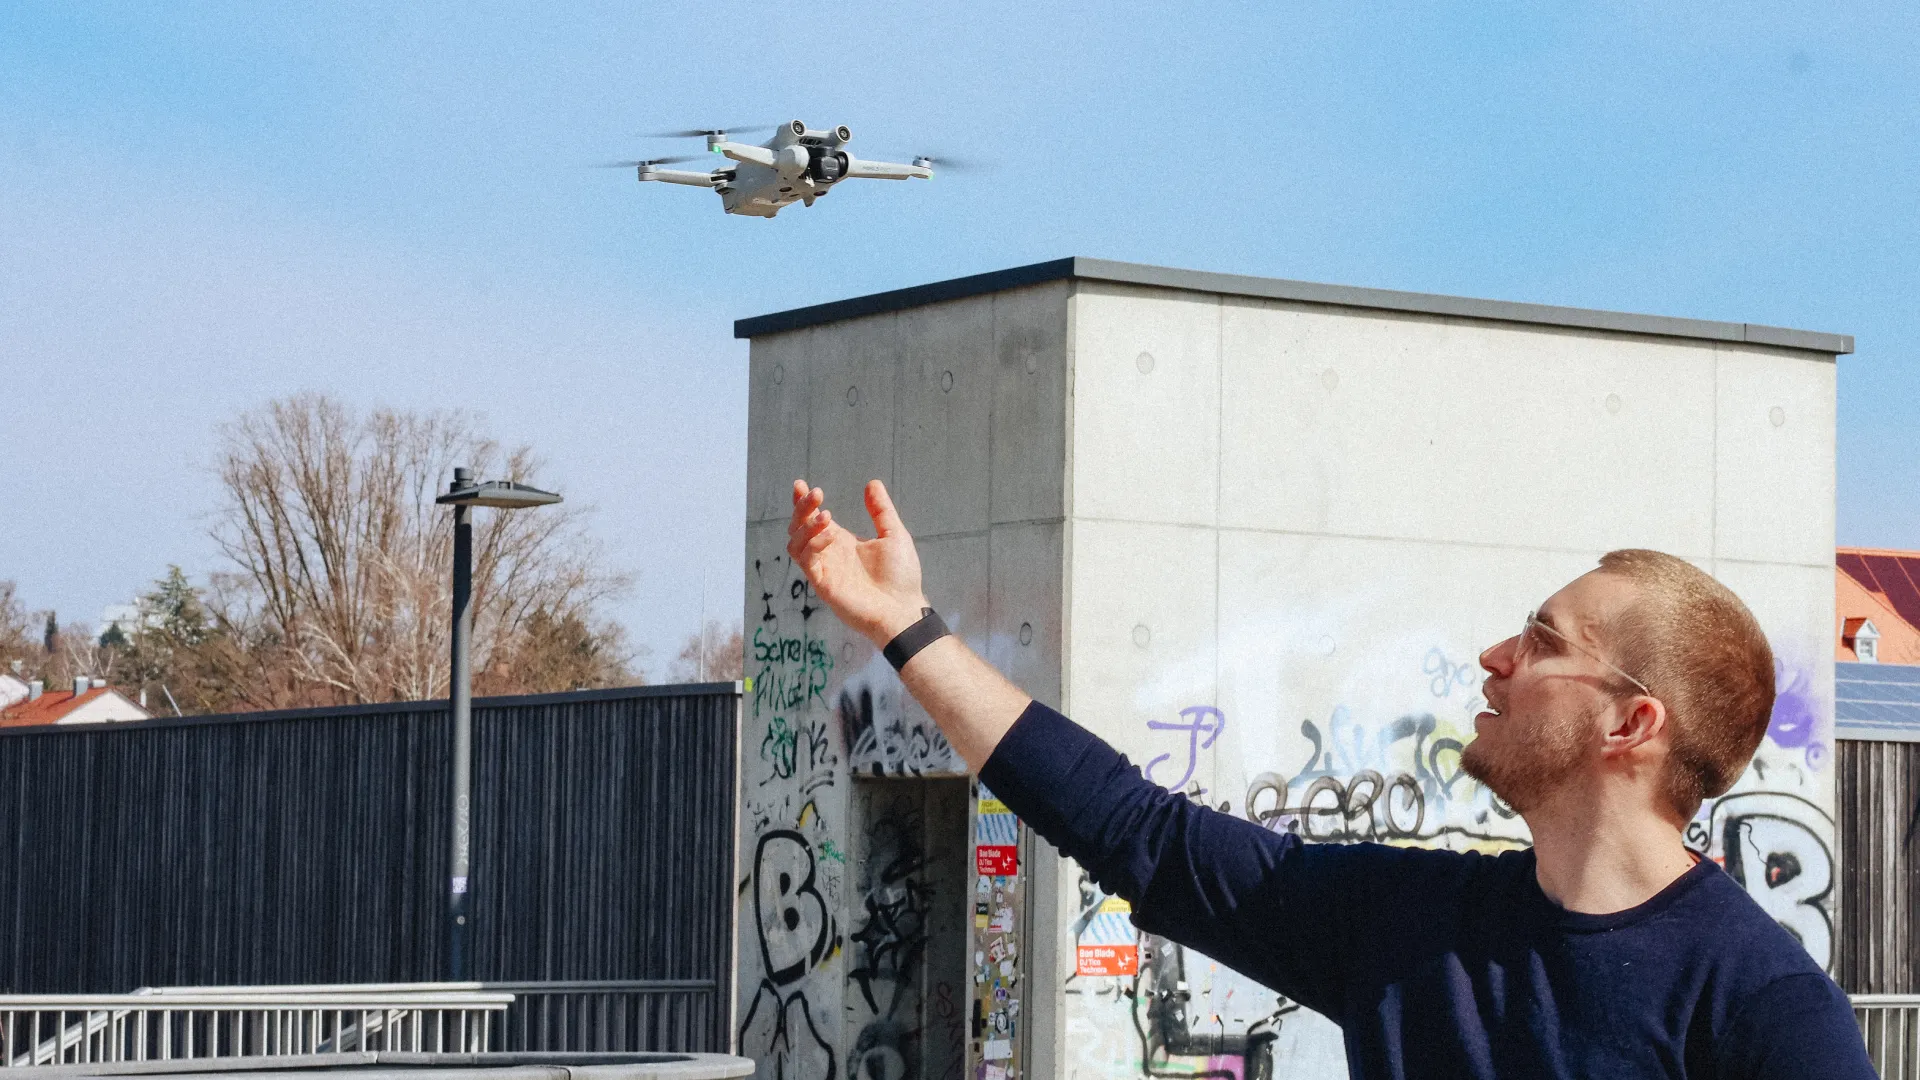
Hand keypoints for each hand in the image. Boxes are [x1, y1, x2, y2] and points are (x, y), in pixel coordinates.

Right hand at [786, 479, 930, 645]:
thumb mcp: (894, 535)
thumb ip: (881, 510)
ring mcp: (824, 570)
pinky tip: (831, 536)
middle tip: (816, 492)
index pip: (813, 520)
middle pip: (799, 528)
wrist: (903, 609)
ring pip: (795, 544)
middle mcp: (828, 554)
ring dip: (806, 526)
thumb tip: (872, 483)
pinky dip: (813, 544)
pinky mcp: (823, 585)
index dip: (804, 503)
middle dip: (802, 508)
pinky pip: (806, 561)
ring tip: (826, 516)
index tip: (801, 484)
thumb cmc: (901, 577)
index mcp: (841, 543)